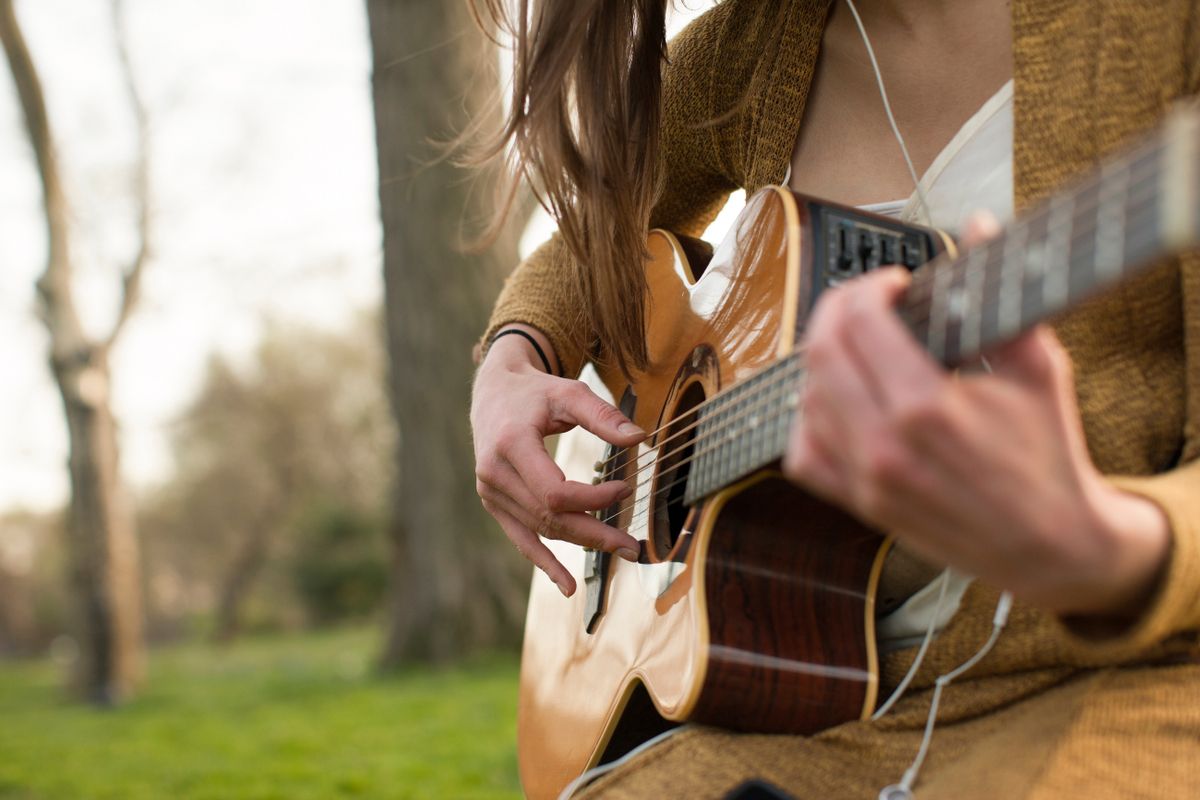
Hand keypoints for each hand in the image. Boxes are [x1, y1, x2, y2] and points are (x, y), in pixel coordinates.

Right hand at [471, 325, 644, 596]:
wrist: (493, 393)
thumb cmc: (535, 392)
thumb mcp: (569, 392)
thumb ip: (603, 416)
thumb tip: (639, 438)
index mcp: (510, 444)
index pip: (555, 491)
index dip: (592, 499)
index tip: (624, 489)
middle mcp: (494, 473)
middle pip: (550, 517)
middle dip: (594, 533)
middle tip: (633, 545)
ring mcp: (491, 492)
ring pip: (540, 530)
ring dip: (580, 544)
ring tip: (619, 551)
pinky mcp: (494, 503)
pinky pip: (522, 538)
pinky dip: (545, 562)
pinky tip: (567, 585)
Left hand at [782, 214, 1169, 618]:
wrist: (1049, 545)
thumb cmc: (1047, 455)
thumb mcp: (1039, 369)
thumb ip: (998, 297)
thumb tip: (978, 225)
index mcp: (926, 408)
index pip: (859, 322)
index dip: (869, 286)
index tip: (894, 282)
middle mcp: (883, 446)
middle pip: (820, 352)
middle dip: (838, 309)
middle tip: (868, 300)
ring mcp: (865, 480)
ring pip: (805, 396)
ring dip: (823, 357)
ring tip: (859, 342)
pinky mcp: (858, 504)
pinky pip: (802, 451)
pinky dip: (808, 416)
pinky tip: (838, 398)